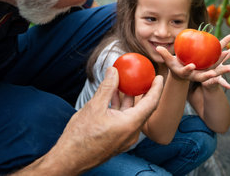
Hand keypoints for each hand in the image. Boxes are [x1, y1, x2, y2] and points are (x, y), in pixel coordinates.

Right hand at [45, 67, 163, 173]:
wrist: (70, 159)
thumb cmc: (81, 135)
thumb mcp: (94, 106)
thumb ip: (107, 87)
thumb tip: (114, 70)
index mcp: (130, 125)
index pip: (151, 104)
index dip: (156, 89)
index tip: (159, 77)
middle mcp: (131, 133)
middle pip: (142, 109)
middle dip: (142, 92)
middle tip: (142, 77)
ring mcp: (124, 138)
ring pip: (131, 115)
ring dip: (127, 99)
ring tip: (123, 83)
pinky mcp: (117, 140)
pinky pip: (123, 121)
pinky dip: (120, 108)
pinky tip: (112, 97)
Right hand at [156, 34, 229, 87]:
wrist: (183, 72)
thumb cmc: (175, 66)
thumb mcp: (170, 62)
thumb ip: (164, 55)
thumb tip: (157, 48)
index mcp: (192, 75)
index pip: (192, 74)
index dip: (192, 70)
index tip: (192, 66)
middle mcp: (203, 75)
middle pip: (214, 74)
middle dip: (221, 73)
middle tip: (227, 70)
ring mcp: (209, 71)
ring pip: (223, 69)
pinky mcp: (212, 66)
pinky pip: (222, 61)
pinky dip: (227, 55)